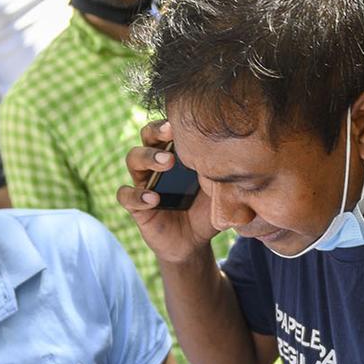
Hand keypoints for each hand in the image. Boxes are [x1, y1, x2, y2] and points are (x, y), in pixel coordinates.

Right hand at [117, 119, 220, 265]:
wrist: (195, 242)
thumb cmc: (207, 210)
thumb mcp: (219, 191)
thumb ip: (222, 174)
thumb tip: (238, 157)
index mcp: (176, 153)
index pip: (168, 130)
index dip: (173, 122)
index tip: (186, 121)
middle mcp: (156, 163)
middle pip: (146, 136)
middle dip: (157, 131)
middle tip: (171, 134)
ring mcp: (143, 182)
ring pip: (132, 159)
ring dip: (147, 157)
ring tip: (167, 164)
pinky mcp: (136, 206)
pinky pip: (126, 196)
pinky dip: (136, 195)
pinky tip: (153, 199)